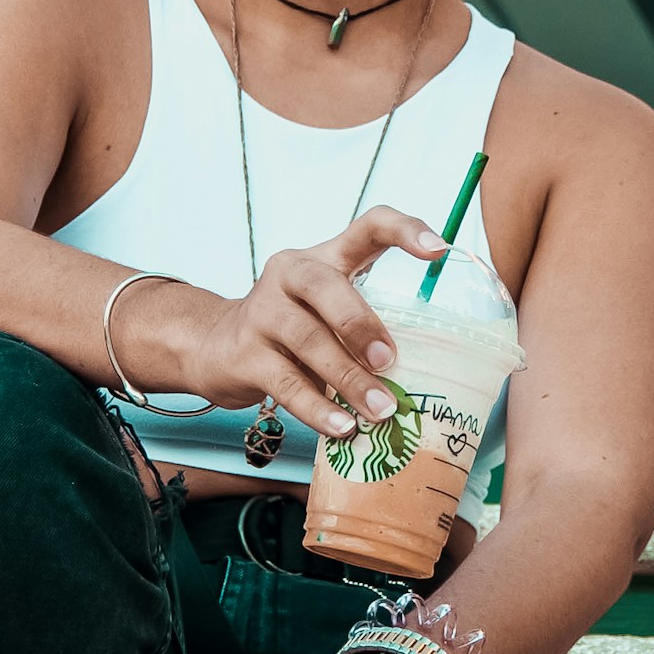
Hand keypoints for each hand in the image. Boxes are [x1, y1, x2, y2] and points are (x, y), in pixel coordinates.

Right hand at [181, 205, 443, 438]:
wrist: (214, 347)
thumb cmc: (291, 330)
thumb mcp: (326, 313)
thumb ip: (365, 326)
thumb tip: (426, 375)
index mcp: (322, 257)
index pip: (367, 226)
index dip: (404, 230)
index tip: (439, 250)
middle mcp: (289, 274)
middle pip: (325, 285)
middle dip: (361, 324)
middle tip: (390, 361)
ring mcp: (262, 312)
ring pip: (309, 340)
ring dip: (348, 378)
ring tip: (379, 410)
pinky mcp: (245, 355)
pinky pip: (286, 384)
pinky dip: (318, 409)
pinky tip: (342, 427)